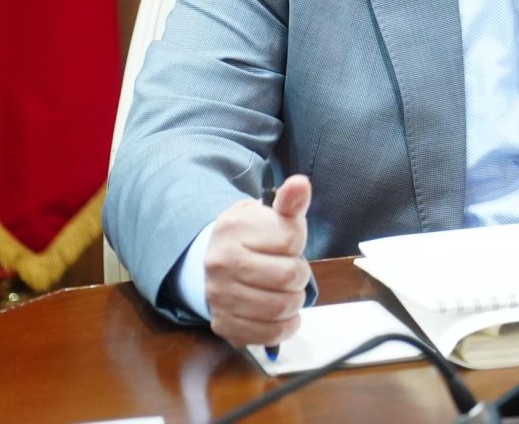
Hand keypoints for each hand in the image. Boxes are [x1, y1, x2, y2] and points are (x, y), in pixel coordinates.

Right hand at [205, 174, 313, 346]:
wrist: (220, 261)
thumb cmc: (256, 236)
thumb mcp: (272, 214)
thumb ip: (290, 202)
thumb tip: (300, 184)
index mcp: (232, 229)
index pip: (290, 240)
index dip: (298, 244)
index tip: (287, 244)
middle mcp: (219, 263)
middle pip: (287, 276)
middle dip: (300, 275)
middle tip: (293, 271)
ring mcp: (218, 296)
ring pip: (280, 307)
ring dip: (294, 302)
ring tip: (288, 291)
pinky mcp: (223, 324)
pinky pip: (267, 334)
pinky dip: (285, 326)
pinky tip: (284, 315)